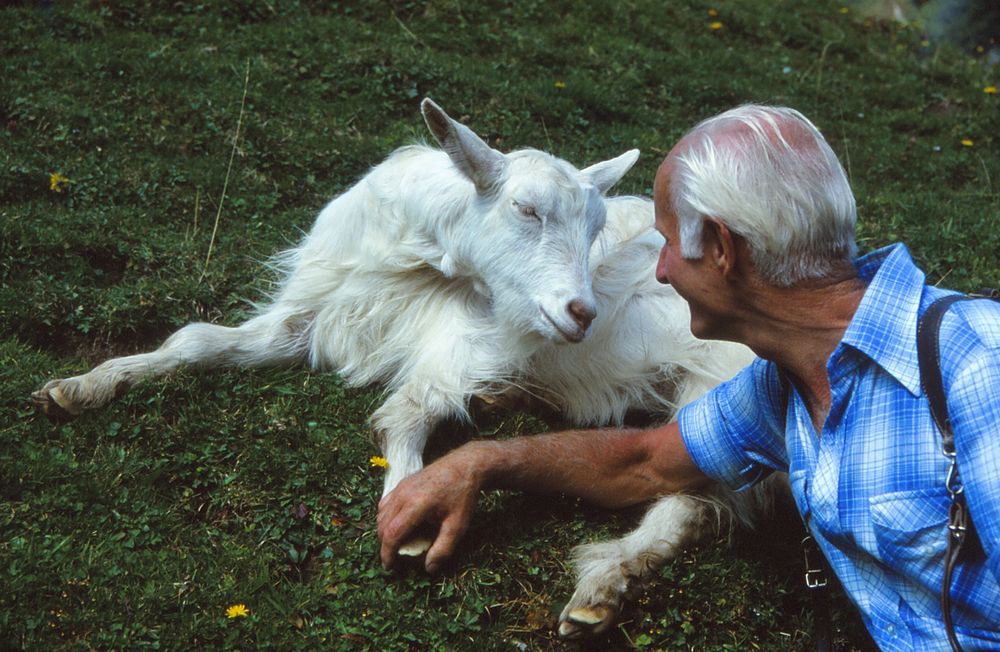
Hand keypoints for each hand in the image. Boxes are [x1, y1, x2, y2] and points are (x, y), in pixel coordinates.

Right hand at [377, 445, 484, 572]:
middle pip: (383, 525)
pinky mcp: (402, 482)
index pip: (392, 533)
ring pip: (381, 513)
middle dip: (385, 544)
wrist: (465, 466)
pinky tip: (398, 524)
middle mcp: (404, 494)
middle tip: (395, 557)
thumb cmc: (462, 495)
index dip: (387, 553)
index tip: (389, 566)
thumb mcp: (458, 525)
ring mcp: (401, 486)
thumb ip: (443, 549)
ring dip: (384, 530)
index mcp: (416, 505)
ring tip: (397, 542)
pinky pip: (386, 503)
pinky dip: (386, 516)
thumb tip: (429, 569)